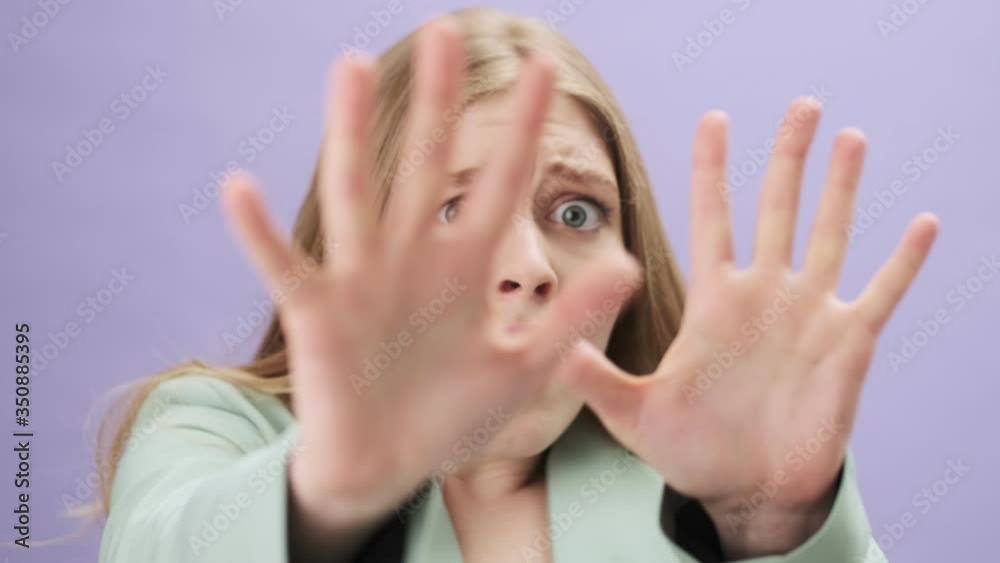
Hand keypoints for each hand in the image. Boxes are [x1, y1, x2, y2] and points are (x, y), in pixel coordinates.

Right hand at [220, 19, 638, 527]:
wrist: (387, 466)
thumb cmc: (452, 417)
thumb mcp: (522, 370)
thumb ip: (569, 320)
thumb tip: (629, 266)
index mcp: (466, 270)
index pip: (500, 185)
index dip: (522, 130)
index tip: (542, 68)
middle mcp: (413, 260)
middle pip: (424, 167)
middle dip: (435, 104)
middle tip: (443, 32)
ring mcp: (361, 280)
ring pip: (356, 197)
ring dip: (348, 135)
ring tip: (348, 68)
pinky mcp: (316, 314)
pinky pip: (285, 267)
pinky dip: (259, 233)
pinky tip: (240, 186)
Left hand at [556, 98, 938, 556]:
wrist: (746, 491)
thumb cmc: (690, 452)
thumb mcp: (635, 415)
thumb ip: (600, 382)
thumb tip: (557, 353)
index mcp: (713, 301)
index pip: (712, 219)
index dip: (713, 169)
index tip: (714, 118)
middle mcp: (762, 296)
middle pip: (776, 209)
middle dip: (787, 157)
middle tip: (801, 105)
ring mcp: (808, 315)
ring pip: (828, 235)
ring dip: (840, 188)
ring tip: (850, 138)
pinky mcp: (848, 344)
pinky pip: (882, 292)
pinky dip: (903, 261)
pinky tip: (921, 223)